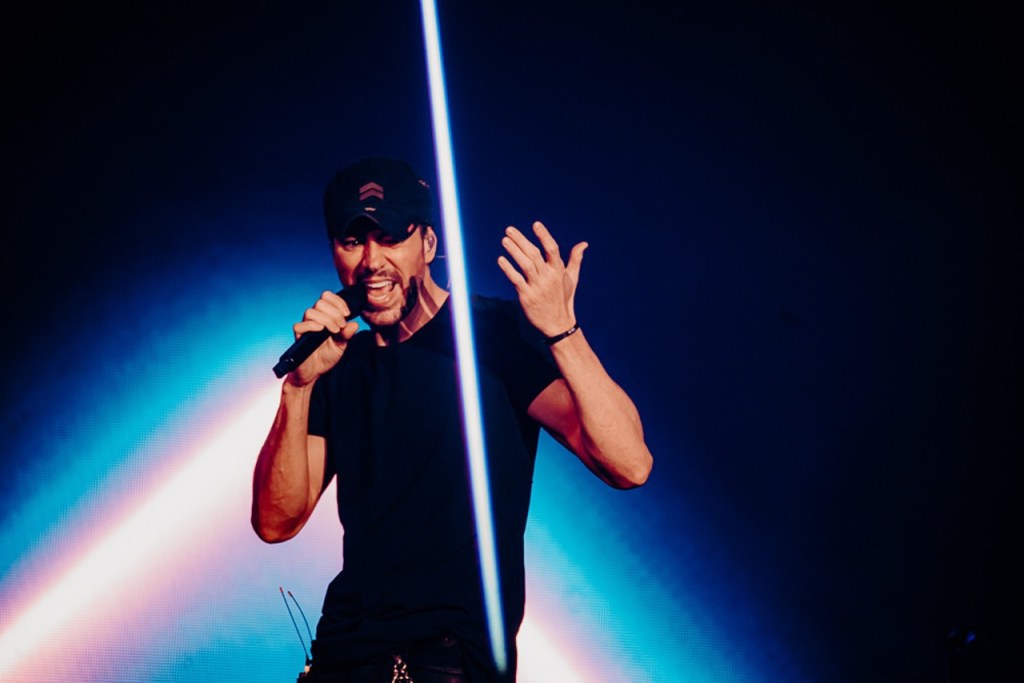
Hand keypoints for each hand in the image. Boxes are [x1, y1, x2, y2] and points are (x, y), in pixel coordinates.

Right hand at [287, 290, 358, 386]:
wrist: (314, 373)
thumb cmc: (325, 357)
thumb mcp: (341, 345)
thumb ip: (347, 335)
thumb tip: (354, 324)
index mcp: (324, 317)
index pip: (327, 298)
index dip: (338, 302)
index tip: (348, 313)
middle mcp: (314, 320)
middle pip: (320, 303)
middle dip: (334, 313)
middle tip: (341, 325)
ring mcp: (305, 328)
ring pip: (310, 312)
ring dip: (326, 319)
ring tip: (334, 331)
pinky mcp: (298, 338)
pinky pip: (299, 326)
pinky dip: (311, 326)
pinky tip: (321, 330)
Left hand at [497, 221, 586, 336]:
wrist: (558, 324)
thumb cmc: (564, 299)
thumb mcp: (572, 278)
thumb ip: (575, 259)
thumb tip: (584, 244)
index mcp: (559, 270)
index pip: (552, 249)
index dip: (544, 236)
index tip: (536, 224)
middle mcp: (549, 277)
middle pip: (534, 254)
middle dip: (521, 240)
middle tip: (509, 229)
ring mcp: (538, 287)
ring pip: (525, 265)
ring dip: (514, 251)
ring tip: (504, 240)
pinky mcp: (527, 296)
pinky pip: (516, 280)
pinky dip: (508, 269)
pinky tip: (501, 260)